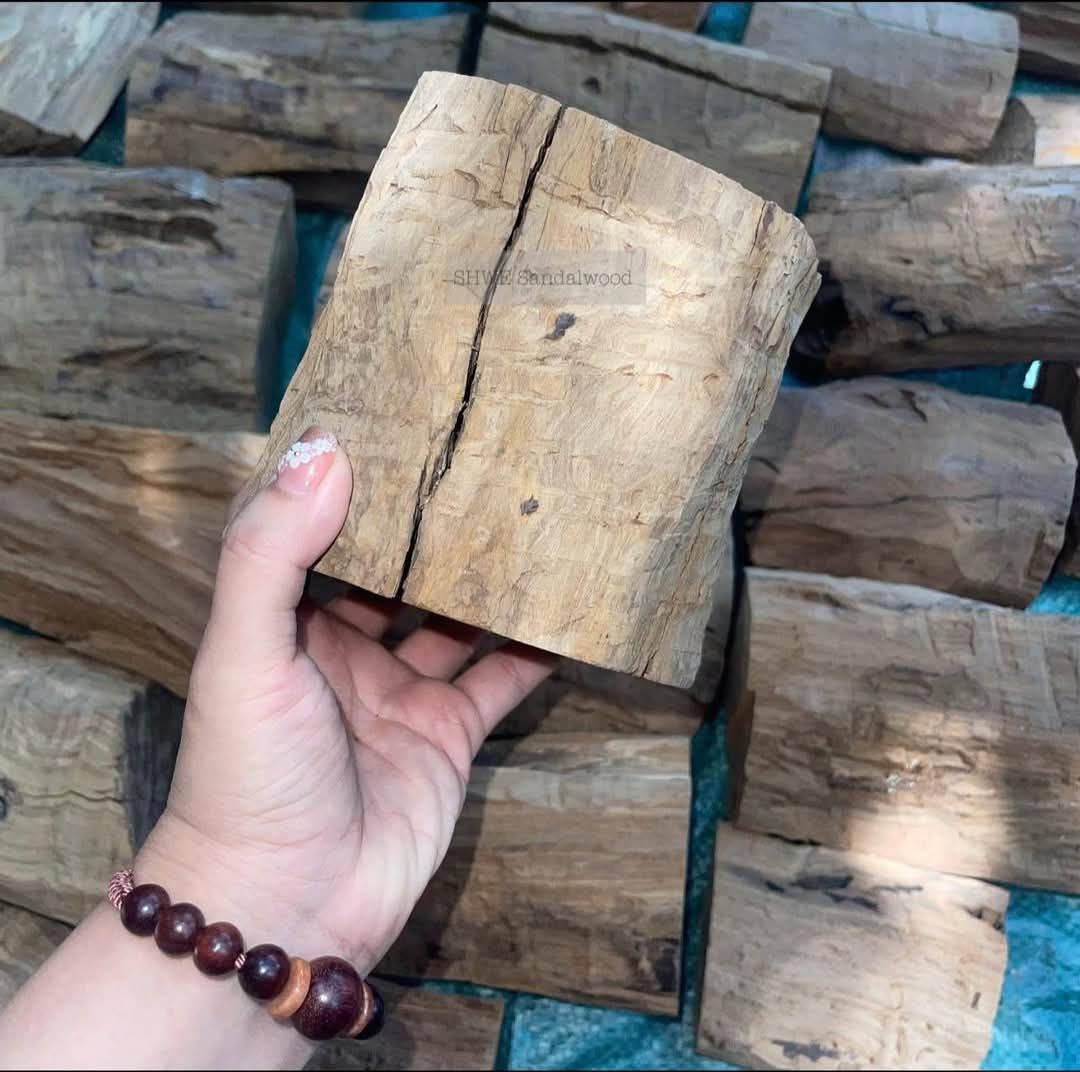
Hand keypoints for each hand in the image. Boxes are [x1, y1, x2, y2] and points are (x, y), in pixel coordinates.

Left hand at [138, 427, 554, 972]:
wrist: (287, 903)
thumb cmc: (248, 774)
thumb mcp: (244, 652)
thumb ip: (270, 552)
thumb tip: (322, 449)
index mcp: (289, 621)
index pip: (325, 531)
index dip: (358, 483)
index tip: (402, 426)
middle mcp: (346, 649)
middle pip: (400, 569)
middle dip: (436, 524)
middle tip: (486, 459)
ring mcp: (401, 692)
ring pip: (457, 618)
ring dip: (490, 578)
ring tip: (538, 517)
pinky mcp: (448, 736)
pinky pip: (501, 679)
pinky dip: (535, 649)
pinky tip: (570, 609)